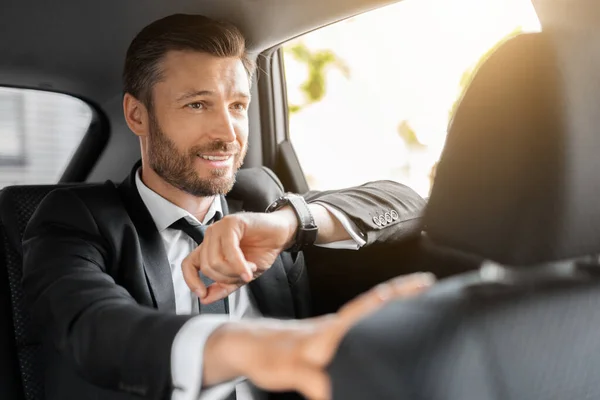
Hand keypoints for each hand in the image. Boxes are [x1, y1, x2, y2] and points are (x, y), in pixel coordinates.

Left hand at [181, 208, 297, 303]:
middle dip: (226, 278)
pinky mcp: (232, 222)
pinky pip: (229, 250)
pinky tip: (249, 270)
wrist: (281, 235)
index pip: (189, 264)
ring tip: (249, 270)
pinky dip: (239, 264)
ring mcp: (219, 228)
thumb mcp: (240, 275)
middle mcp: (211, 237)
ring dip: (234, 271)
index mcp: (210, 248)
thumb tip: (205, 299)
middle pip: (206, 266)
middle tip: (243, 277)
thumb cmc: (262, 250)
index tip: (202, 293)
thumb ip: (223, 286)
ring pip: (215, 260)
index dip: (192, 281)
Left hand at [204, 272, 435, 398]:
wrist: (246, 344)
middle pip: (375, 306)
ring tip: (418, 308)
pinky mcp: (326, 339)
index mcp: (330, 329)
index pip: (369, 306)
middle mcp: (335, 326)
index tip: (423, 284)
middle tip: (431, 291)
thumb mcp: (289, 370)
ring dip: (391, 308)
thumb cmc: (267, 354)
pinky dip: (373, 322)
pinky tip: (382, 331)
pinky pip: (356, 328)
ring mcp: (332, 332)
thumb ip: (314, 380)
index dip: (396, 294)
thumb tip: (336, 392)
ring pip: (366, 316)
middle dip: (403, 296)